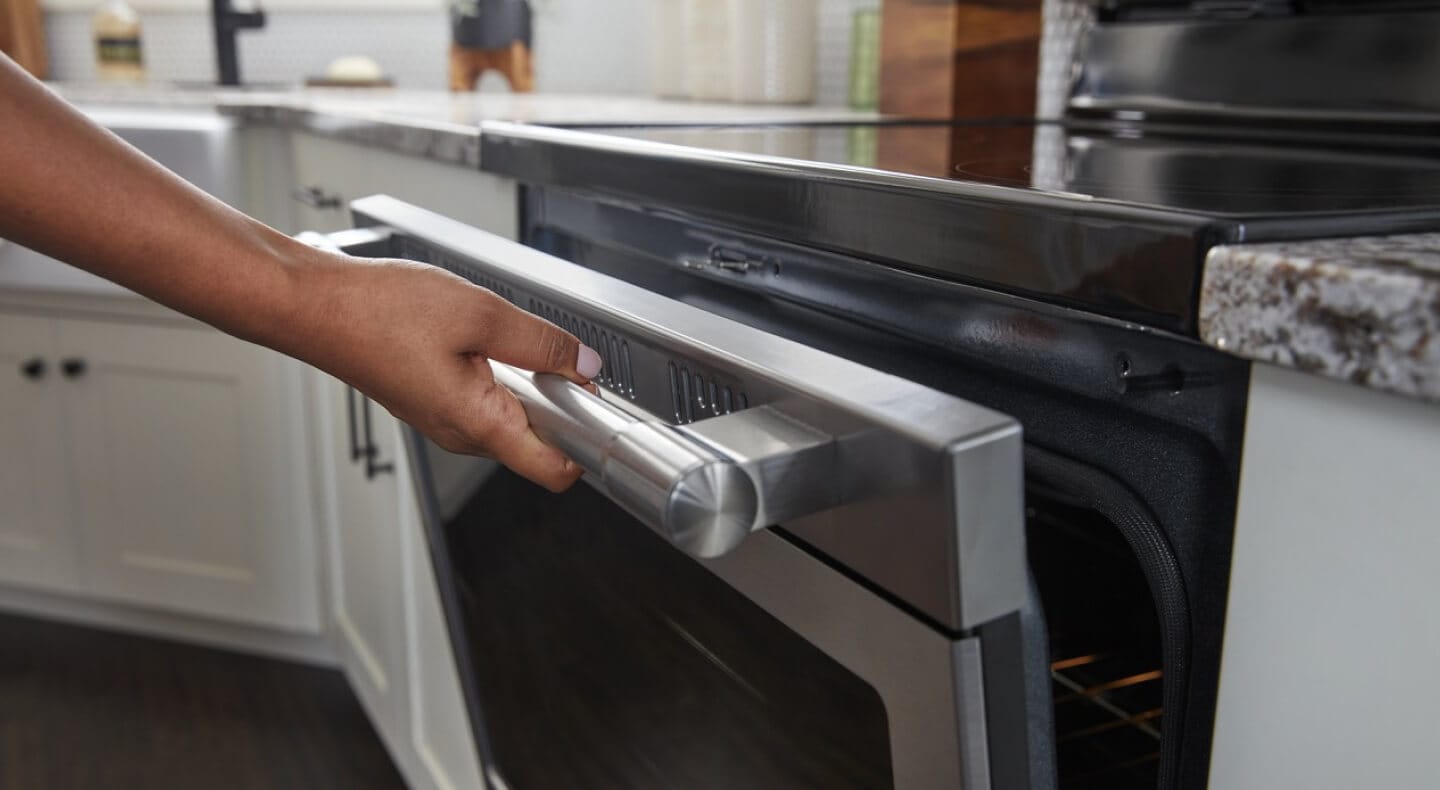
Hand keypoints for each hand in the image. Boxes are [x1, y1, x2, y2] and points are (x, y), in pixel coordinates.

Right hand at [293, 254, 601, 492]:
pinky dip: (496, 374)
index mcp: (478, 423)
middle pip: (536, 441)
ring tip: (508, 337)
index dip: (588, 442)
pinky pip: (481, 399)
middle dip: (559, 401)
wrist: (315, 306)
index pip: (554, 471)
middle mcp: (461, 434)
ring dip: (525, 382)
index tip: (598, 403)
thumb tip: (584, 363)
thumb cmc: (378, 313)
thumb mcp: (481, 314)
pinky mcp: (431, 402)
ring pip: (509, 416)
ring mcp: (444, 421)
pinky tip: (480, 338)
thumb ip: (541, 343)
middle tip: (555, 353)